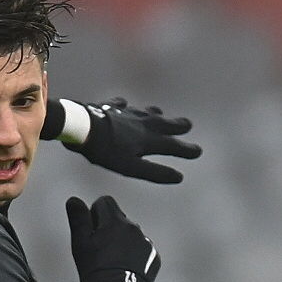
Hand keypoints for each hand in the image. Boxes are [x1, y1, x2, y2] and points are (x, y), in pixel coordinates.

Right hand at [67, 195, 159, 281]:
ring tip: (112, 260)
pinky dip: (134, 254)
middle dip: (109, 228)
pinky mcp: (153, 256)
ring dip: (122, 241)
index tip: (92, 229)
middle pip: (119, 218)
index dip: (94, 213)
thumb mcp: (80, 242)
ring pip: (131, 234)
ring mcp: (146, 242)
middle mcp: (134, 228)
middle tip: (100, 248)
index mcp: (116, 221)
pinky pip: (142, 248)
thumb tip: (74, 200)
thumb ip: (78, 218)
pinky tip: (125, 267)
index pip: (104, 202)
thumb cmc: (97, 270)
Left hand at [71, 98, 200, 184]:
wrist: (83, 127)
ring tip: (159, 113)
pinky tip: (124, 104)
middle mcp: (142, 123)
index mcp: (150, 139)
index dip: (187, 149)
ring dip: (155, 114)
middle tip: (187, 124)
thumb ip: (156, 172)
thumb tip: (179, 177)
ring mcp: (126, 113)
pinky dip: (125, 106)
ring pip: (145, 112)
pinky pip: (120, 105)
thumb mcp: (133, 168)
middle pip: (164, 123)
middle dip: (177, 125)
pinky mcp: (110, 108)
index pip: (174, 145)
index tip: (198, 151)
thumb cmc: (107, 151)